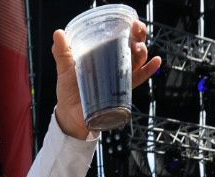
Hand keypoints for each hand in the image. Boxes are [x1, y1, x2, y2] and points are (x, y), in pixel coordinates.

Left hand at [51, 21, 160, 139]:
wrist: (69, 115)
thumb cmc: (68, 91)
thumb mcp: (64, 70)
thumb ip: (62, 53)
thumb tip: (58, 34)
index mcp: (102, 55)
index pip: (119, 38)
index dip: (128, 28)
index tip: (131, 22)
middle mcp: (113, 64)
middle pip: (132, 46)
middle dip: (138, 37)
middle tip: (137, 31)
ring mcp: (118, 78)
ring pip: (136, 61)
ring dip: (142, 53)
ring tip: (139, 48)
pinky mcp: (121, 92)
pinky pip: (137, 80)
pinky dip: (148, 71)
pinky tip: (156, 62)